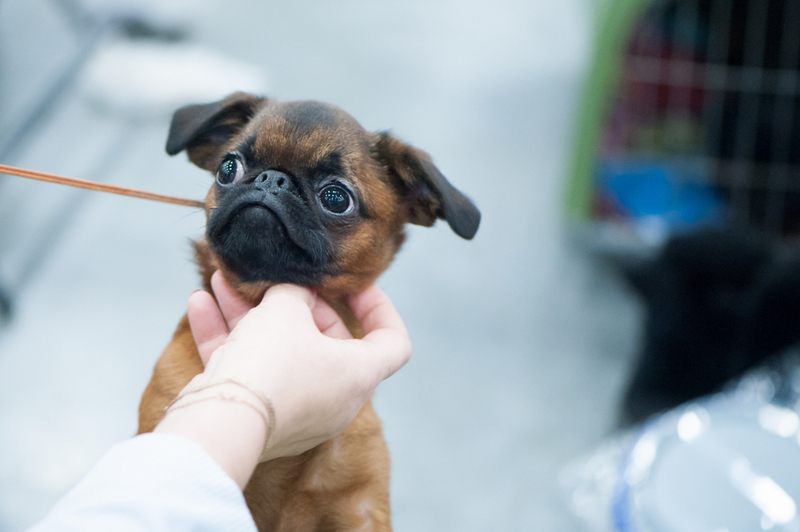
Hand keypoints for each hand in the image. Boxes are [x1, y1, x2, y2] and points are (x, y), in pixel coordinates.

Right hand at [156, 271, 410, 486]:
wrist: (222, 425)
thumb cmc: (271, 364)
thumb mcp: (287, 309)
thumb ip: (295, 293)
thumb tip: (292, 294)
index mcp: (359, 374)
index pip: (394, 342)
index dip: (379, 309)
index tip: (354, 286)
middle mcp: (334, 397)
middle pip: (328, 341)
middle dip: (299, 304)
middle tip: (279, 280)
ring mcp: (295, 410)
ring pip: (278, 351)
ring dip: (250, 313)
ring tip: (226, 280)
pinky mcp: (258, 417)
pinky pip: (248, 370)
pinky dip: (227, 337)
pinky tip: (200, 302)